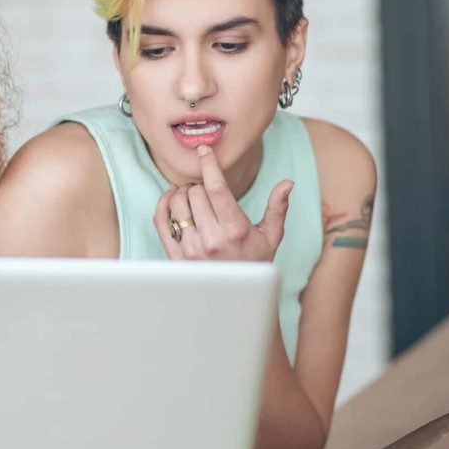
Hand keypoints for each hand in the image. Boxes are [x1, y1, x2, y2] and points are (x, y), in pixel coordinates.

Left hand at [153, 144, 292, 261]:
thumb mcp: (271, 236)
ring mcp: (191, 250)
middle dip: (199, 184)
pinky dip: (163, 204)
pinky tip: (171, 198)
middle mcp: (212, 240)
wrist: (236, 297)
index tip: (203, 151)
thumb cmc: (255, 263)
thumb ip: (277, 208)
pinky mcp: (176, 257)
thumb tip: (287, 183)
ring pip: (177, 204)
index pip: (217, 188)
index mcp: (236, 230)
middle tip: (204, 188)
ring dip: (182, 193)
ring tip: (190, 194)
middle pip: (195, 193)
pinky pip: (161, 221)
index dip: (209, 165)